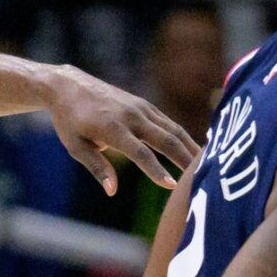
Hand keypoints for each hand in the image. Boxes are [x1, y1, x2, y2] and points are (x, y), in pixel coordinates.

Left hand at [45, 65, 197, 195]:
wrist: (69, 86)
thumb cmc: (70, 121)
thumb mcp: (76, 147)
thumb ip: (97, 168)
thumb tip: (113, 190)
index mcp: (113, 129)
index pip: (141, 153)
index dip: (157, 171)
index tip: (172, 187)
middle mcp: (131, 116)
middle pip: (166, 140)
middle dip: (185, 160)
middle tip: (205, 178)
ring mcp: (140, 108)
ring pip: (172, 129)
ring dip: (190, 147)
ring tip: (207, 165)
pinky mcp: (144, 105)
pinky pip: (168, 123)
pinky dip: (183, 136)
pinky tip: (194, 149)